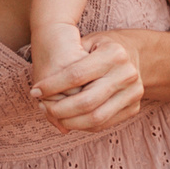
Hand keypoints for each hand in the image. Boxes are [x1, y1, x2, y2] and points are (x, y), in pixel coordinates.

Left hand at [30, 31, 146, 132]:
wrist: (134, 54)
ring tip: (53, 115)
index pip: (76, 75)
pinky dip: (82, 125)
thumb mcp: (85, 43)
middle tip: (42, 107)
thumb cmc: (100, 47)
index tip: (35, 91)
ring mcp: (134, 93)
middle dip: (59, 109)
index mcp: (114, 53)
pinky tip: (69, 118)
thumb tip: (39, 95)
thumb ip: (65, 65)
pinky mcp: (134, 108)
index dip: (52, 86)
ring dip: (69, 122)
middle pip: (86, 102)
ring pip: (96, 118)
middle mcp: (127, 74)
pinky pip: (103, 124)